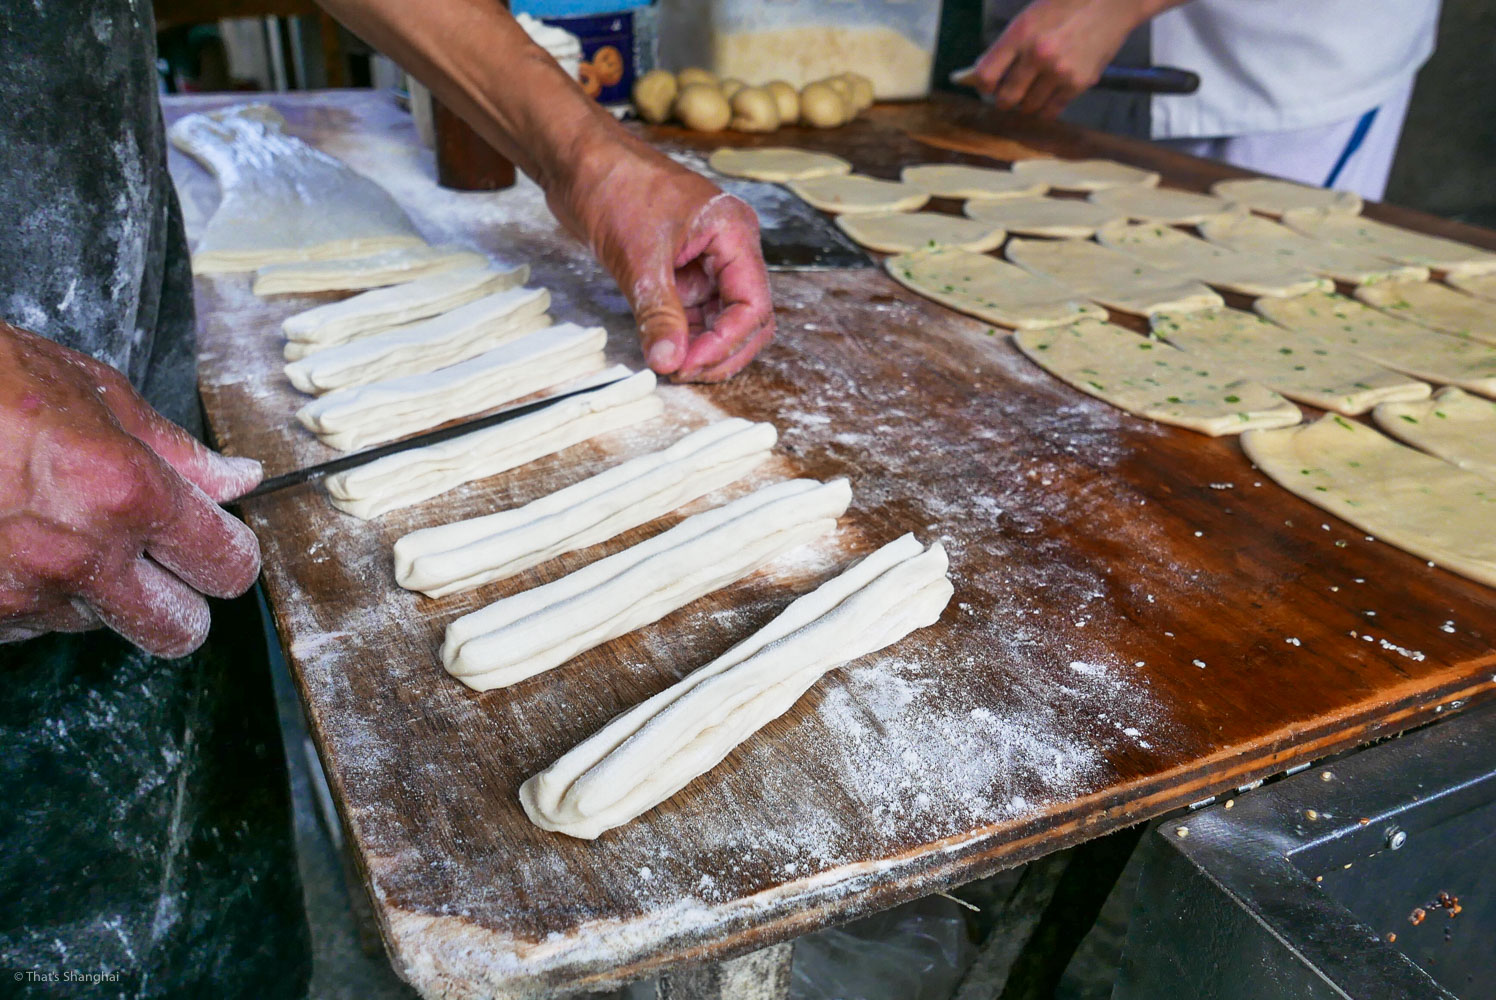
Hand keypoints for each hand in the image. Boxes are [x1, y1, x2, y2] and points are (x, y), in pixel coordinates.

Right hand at [0, 322, 263, 655]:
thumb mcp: (96, 395)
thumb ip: (177, 451)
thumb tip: (238, 481)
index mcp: (125, 494)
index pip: (227, 566)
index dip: (230, 556)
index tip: (218, 546)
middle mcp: (80, 556)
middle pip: (180, 630)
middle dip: (180, 601)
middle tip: (159, 563)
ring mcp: (24, 595)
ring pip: (104, 624)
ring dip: (98, 590)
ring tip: (58, 526)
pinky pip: (38, 624)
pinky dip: (39, 593)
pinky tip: (16, 542)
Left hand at [547, 138, 774, 382]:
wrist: (576, 161)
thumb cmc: (612, 186)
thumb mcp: (637, 258)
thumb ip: (659, 314)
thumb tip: (669, 361)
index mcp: (734, 232)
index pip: (753, 304)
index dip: (726, 342)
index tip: (689, 364)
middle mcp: (729, 247)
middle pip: (747, 316)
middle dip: (721, 350)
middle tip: (683, 373)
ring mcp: (706, 259)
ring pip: (721, 318)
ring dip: (700, 346)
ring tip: (669, 365)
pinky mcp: (681, 268)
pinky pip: (694, 311)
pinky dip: (682, 333)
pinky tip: (662, 349)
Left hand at [972, 0, 1157, 118]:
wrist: (1112, 1)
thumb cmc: (1067, 4)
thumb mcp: (1030, 16)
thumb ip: (1010, 45)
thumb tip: (986, 75)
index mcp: (1020, 34)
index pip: (986, 76)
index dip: (983, 86)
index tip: (988, 86)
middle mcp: (1037, 55)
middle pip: (1006, 98)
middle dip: (1004, 99)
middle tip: (1009, 94)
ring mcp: (1059, 72)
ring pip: (1029, 107)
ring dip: (1026, 104)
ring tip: (1032, 92)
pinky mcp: (1079, 83)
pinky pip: (1052, 110)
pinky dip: (1045, 109)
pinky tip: (1047, 98)